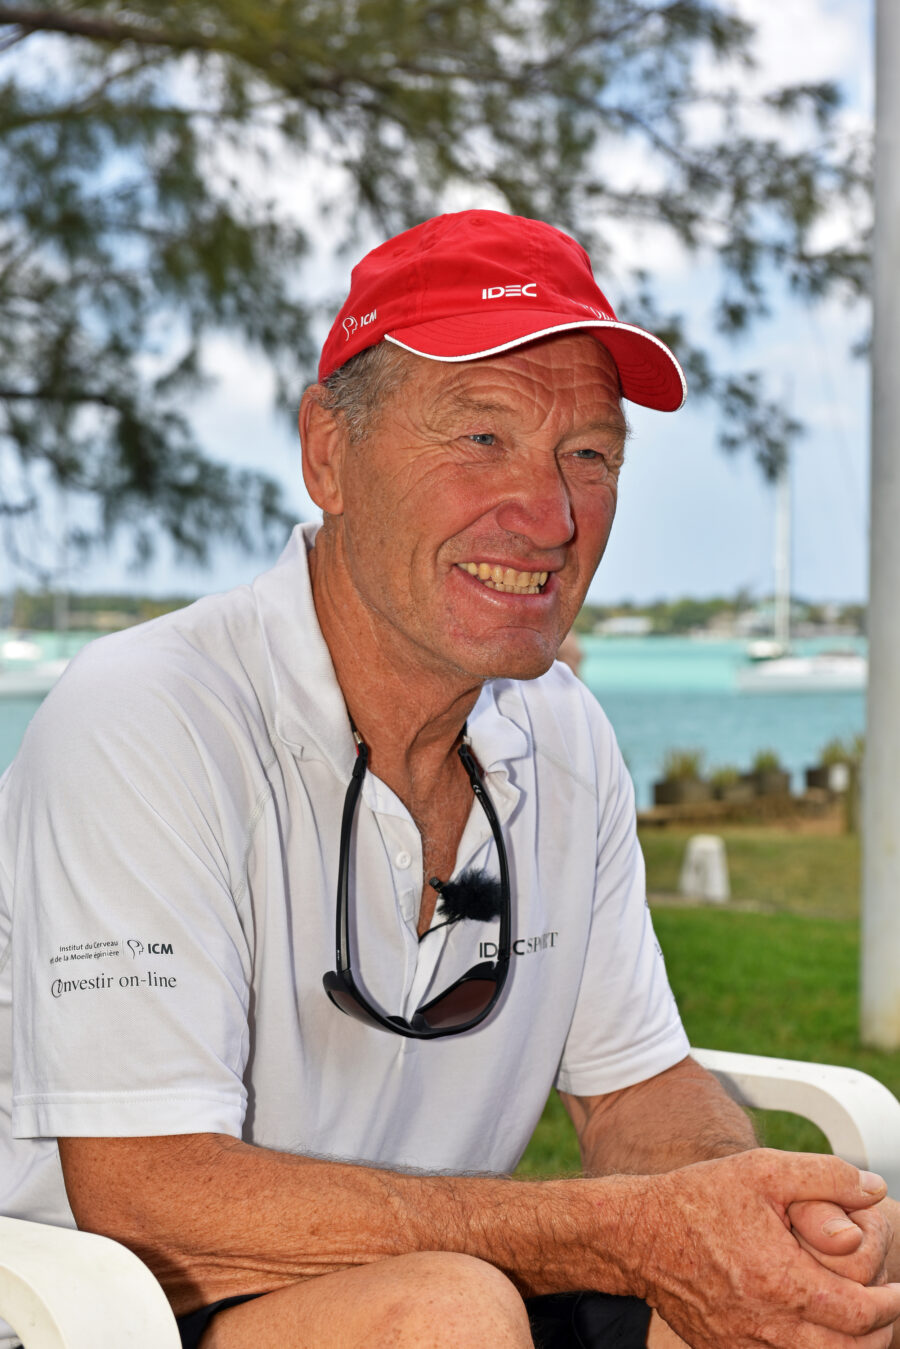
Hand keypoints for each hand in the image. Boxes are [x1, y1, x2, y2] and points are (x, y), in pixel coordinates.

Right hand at [626, 1149, 899, 1348]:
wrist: (639, 1235)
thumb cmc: (698, 1199)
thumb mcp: (761, 1170)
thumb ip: (824, 1176)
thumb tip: (873, 1188)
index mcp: (782, 1280)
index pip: (862, 1315)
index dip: (891, 1305)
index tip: (898, 1289)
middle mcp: (767, 1325)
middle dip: (877, 1335)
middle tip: (884, 1309)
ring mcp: (746, 1346)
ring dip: (846, 1348)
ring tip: (855, 1324)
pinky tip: (812, 1331)